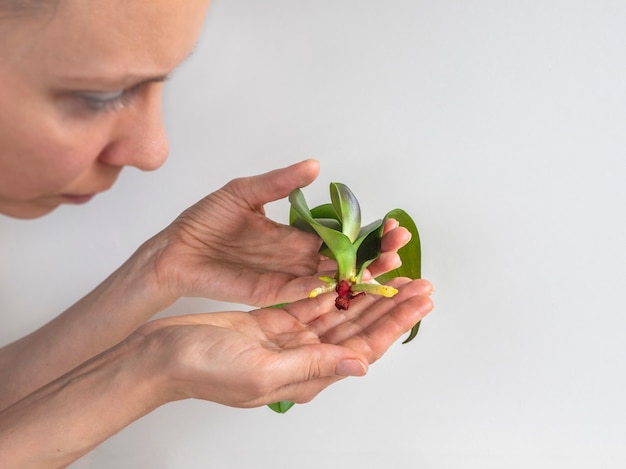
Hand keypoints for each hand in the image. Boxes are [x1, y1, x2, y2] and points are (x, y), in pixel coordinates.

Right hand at [137, 278, 432, 407]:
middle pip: (359, 327)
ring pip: (339, 310)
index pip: (364, 347)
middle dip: (390, 304)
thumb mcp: (262, 373)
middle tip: (419, 281)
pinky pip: (312, 300)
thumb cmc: (204, 369)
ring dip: (366, 290)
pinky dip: (333, 284)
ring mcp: (290, 338)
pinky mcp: (275, 320)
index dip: (395, 323)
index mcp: (307, 375)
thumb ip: (313, 366)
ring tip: (392, 271)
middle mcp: (305, 357)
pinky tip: (351, 271)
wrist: (163, 354)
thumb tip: (361, 365)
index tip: (419, 300)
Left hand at [149, 159, 410, 306]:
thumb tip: (314, 166)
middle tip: (398, 249)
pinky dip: (318, 289)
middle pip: (342, 259)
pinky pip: (299, 292)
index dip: (364, 233)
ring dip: (355, 275)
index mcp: (293, 234)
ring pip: (328, 278)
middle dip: (372, 256)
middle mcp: (295, 257)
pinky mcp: (268, 293)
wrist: (176, 249)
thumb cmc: (206, 220)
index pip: (338, 234)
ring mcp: (284, 277)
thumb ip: (280, 182)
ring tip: (384, 269)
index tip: (391, 227)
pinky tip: (338, 282)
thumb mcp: (245, 192)